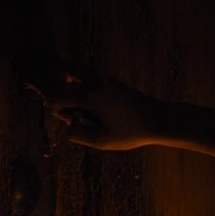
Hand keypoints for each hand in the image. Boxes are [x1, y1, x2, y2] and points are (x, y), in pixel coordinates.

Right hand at [40, 71, 166, 150]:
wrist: (158, 119)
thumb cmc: (130, 132)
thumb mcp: (101, 141)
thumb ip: (78, 135)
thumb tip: (67, 126)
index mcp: (90, 97)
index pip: (57, 97)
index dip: (56, 110)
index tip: (72, 121)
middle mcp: (95, 83)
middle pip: (64, 83)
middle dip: (63, 98)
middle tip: (78, 114)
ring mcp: (103, 79)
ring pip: (75, 74)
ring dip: (73, 90)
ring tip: (87, 110)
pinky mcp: (111, 81)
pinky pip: (87, 78)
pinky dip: (84, 89)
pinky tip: (98, 109)